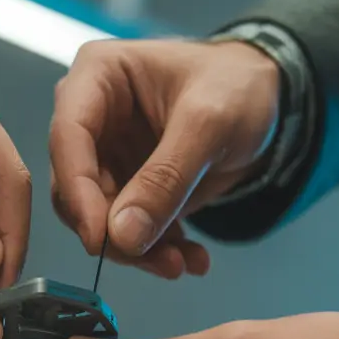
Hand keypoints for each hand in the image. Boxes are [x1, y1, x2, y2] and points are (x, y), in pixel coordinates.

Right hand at [49, 39, 279, 277]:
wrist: (270, 98)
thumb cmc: (238, 84)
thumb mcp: (209, 123)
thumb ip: (166, 178)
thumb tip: (122, 236)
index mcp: (97, 75)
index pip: (68, 138)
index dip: (77, 192)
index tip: (99, 239)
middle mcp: (92, 116)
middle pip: (75, 187)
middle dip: (113, 231)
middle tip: (157, 260)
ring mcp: (107, 155)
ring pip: (99, 217)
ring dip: (138, 250)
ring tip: (181, 263)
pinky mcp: (127, 186)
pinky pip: (127, 228)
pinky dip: (157, 250)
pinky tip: (191, 258)